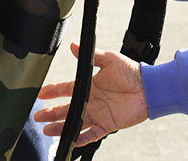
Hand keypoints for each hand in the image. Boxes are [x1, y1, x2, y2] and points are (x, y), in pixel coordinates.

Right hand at [34, 43, 148, 145]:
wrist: (150, 88)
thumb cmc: (132, 71)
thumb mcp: (110, 59)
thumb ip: (90, 55)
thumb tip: (73, 45)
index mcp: (89, 85)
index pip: (66, 89)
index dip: (53, 91)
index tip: (40, 94)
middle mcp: (91, 101)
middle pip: (66, 109)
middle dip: (51, 113)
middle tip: (37, 117)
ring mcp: (99, 114)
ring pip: (75, 123)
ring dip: (61, 127)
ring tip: (47, 131)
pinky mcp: (108, 124)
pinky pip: (93, 134)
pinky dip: (82, 139)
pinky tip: (71, 141)